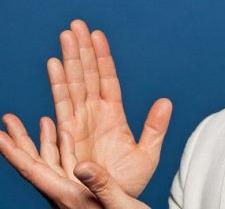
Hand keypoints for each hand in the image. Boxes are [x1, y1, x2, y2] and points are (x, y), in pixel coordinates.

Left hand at [0, 117, 147, 207]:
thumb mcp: (119, 204)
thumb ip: (101, 184)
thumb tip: (80, 165)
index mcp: (68, 197)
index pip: (33, 171)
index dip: (14, 152)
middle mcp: (65, 194)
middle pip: (35, 164)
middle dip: (19, 141)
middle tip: (8, 119)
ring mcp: (72, 192)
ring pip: (50, 162)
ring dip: (43, 140)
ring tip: (39, 119)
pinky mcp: (83, 190)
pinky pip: (67, 164)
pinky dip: (63, 145)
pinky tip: (65, 133)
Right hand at [47, 19, 171, 196]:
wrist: (112, 206)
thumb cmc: (128, 182)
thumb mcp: (147, 154)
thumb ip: (154, 127)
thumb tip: (165, 101)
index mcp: (112, 115)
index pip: (107, 79)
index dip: (102, 57)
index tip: (97, 34)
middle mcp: (93, 116)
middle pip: (85, 76)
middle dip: (80, 51)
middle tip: (75, 25)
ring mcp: (78, 125)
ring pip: (70, 87)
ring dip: (66, 64)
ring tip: (63, 41)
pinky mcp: (66, 140)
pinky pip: (58, 113)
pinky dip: (53, 91)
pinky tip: (50, 71)